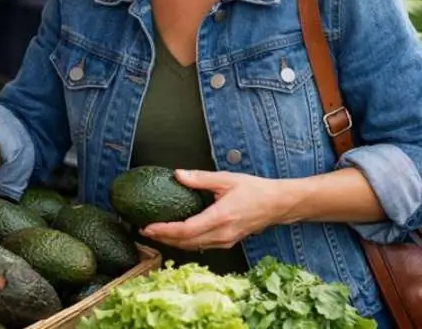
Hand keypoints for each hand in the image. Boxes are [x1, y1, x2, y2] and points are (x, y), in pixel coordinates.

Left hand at [141, 170, 296, 250]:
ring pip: (193, 247)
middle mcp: (222, 233)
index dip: (165, 231)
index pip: (186, 229)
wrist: (277, 205)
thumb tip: (177, 174)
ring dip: (173, 242)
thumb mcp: (226, 179)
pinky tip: (176, 235)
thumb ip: (200, 178)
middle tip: (144, 230)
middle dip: (163, 239)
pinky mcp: (227, 242)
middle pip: (186, 243)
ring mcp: (226, 241)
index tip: (148, 227)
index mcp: (221, 217)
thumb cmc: (254, 190)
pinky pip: (202, 246)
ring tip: (155, 233)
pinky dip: (186, 243)